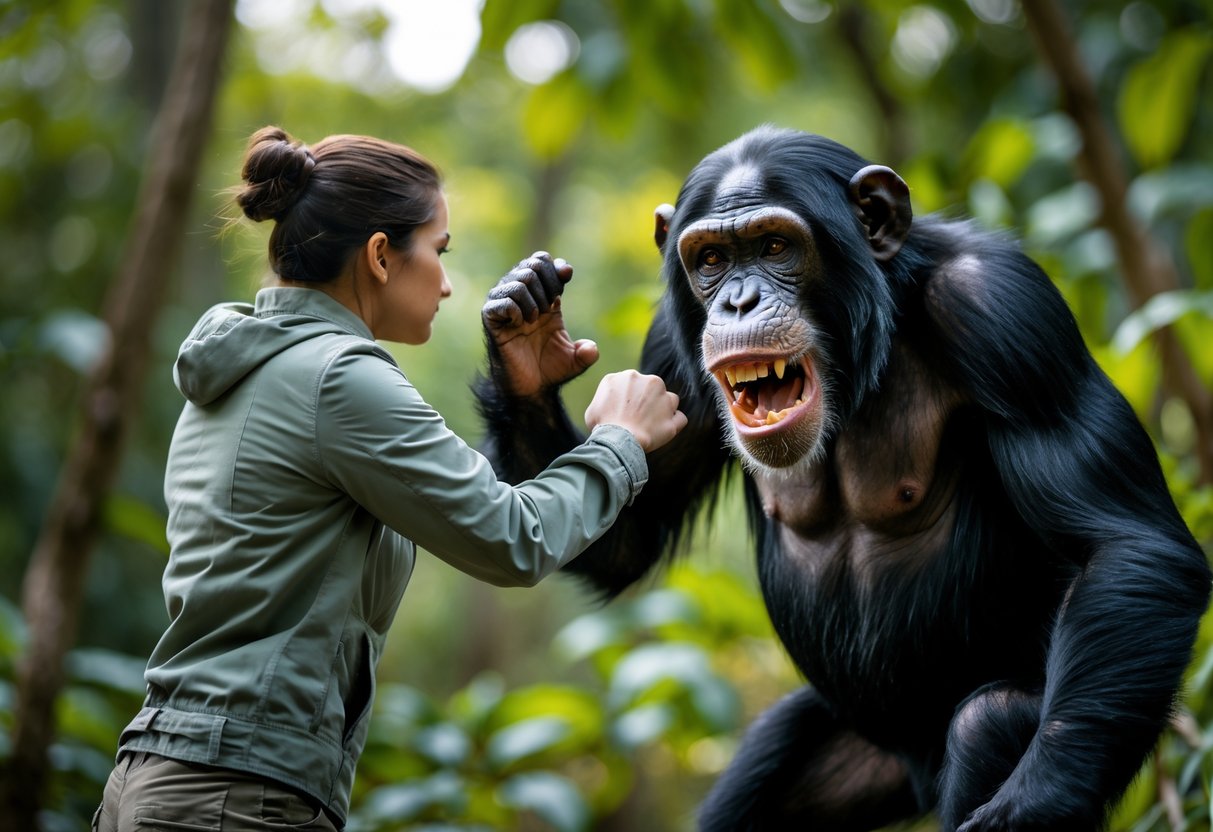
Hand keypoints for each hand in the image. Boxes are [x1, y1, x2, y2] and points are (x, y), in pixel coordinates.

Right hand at [482, 252, 597, 396]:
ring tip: (534, 320)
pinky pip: (499, 301)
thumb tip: (591, 349)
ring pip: (517, 280)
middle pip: (532, 265)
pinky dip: (514, 309)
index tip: (566, 278)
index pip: (544, 262)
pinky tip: (520, 323)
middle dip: (547, 283)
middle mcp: (523, 297)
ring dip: (532, 299)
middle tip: (549, 308)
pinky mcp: (491, 320)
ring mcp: (506, 306)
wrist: (531, 388)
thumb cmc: (551, 370)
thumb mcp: (576, 360)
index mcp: (544, 298)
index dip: (556, 267)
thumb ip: (588, 353)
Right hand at [585, 370, 687, 452]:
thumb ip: (606, 398)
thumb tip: (612, 403)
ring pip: (669, 400)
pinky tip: (662, 432)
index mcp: (626, 376)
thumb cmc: (603, 426)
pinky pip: (680, 418)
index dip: (630, 398)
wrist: (617, 440)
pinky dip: (674, 424)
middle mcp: (648, 381)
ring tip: (650, 426)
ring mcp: (664, 397)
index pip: (633, 384)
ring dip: (662, 410)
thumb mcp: (594, 406)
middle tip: (637, 418)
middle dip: (647, 401)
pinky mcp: (673, 416)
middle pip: (653, 388)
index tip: (626, 410)